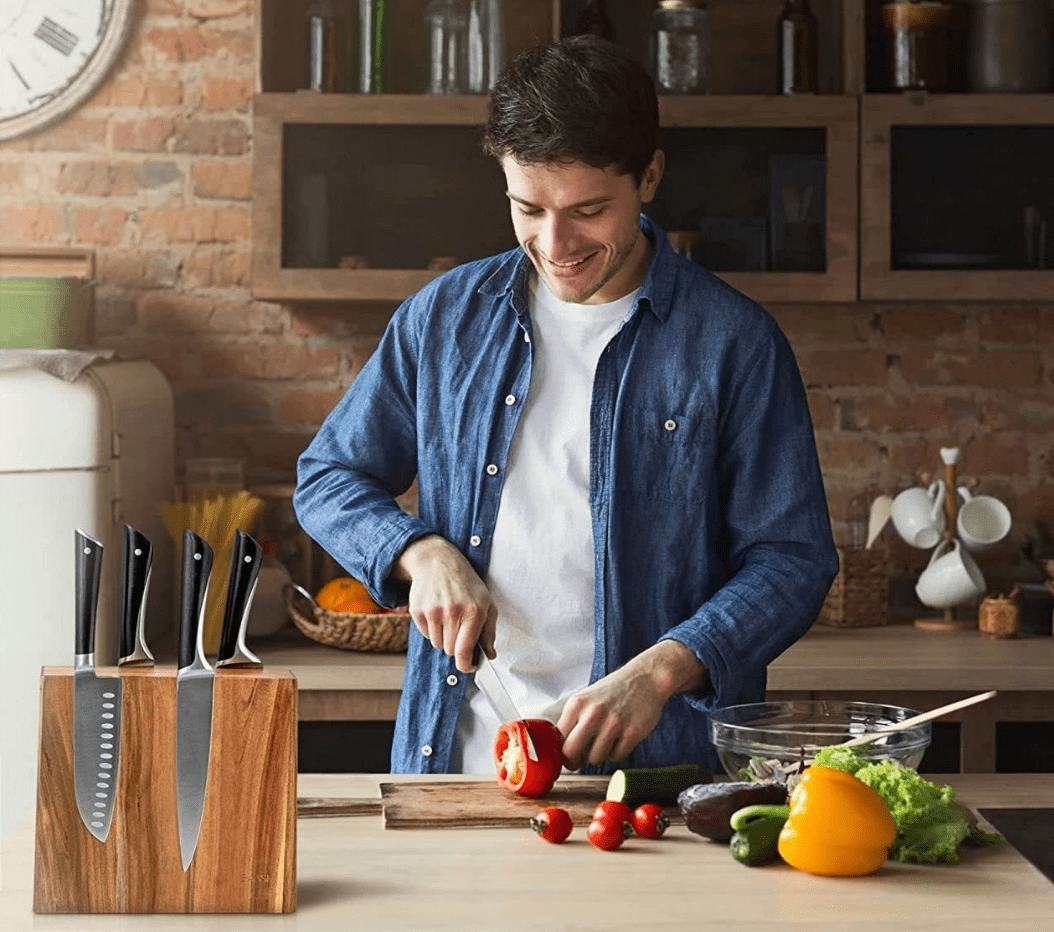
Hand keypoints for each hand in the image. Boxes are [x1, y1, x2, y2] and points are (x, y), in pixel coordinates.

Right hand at [392, 535, 497, 672]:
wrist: (438, 562)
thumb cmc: (466, 584)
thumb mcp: (486, 602)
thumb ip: (489, 631)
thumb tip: (490, 655)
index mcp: (473, 611)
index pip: (464, 651)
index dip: (465, 665)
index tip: (468, 666)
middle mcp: (453, 612)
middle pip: (451, 651)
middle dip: (456, 645)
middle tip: (459, 629)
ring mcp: (433, 611)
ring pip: (438, 644)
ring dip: (443, 637)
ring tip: (448, 617)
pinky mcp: (418, 611)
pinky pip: (425, 635)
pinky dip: (432, 629)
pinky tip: (437, 612)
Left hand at [557, 640, 707, 769]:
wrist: (645, 679)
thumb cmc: (614, 691)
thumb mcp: (586, 699)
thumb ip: (573, 720)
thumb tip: (561, 747)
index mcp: (577, 704)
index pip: (558, 739)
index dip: (562, 751)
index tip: (568, 754)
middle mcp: (593, 713)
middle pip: (570, 753)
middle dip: (575, 761)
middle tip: (581, 759)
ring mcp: (613, 723)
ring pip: (595, 759)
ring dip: (600, 754)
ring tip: (607, 740)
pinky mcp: (631, 733)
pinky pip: (616, 757)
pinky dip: (617, 752)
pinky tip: (621, 738)